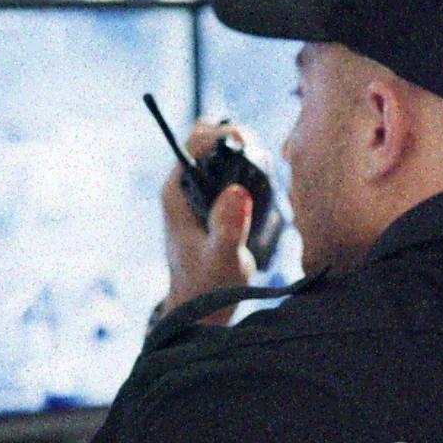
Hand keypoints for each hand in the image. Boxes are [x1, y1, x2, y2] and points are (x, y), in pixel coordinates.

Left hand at [161, 120, 257, 324]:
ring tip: (266, 171)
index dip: (224, 135)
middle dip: (238, 141)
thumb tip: (237, 191)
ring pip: (220, 152)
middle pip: (209, 139)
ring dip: (245, 153)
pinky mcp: (212, 202)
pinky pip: (229, 170)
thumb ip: (229, 227)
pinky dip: (247, 168)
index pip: (196, 140)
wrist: (200, 308)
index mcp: (176, 193)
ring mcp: (197, 193)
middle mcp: (184, 187)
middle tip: (263, 160)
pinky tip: (264, 183)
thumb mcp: (222, 258)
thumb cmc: (207, 286)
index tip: (251, 146)